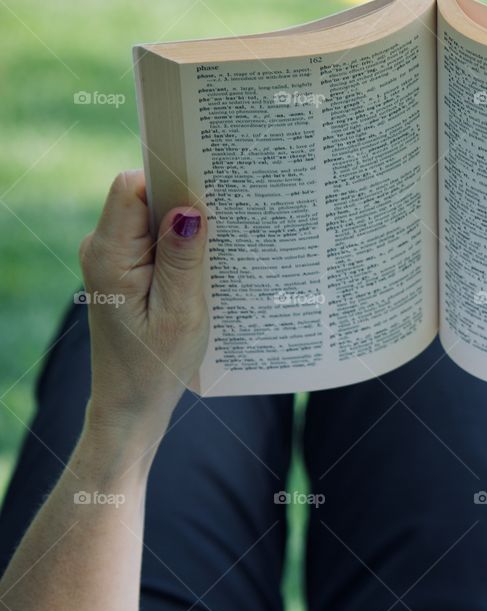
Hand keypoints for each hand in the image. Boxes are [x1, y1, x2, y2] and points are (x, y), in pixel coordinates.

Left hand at [78, 170, 207, 434]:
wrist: (132, 402)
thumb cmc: (157, 365)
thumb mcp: (180, 313)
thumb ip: (182, 258)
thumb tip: (188, 209)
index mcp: (110, 255)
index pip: (132, 187)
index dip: (169, 178)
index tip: (210, 186)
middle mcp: (104, 248)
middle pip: (144, 196)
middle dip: (186, 201)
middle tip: (228, 219)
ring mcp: (113, 257)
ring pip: (152, 216)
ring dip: (187, 227)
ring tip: (221, 248)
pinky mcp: (125, 268)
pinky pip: (155, 238)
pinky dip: (181, 245)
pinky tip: (206, 265)